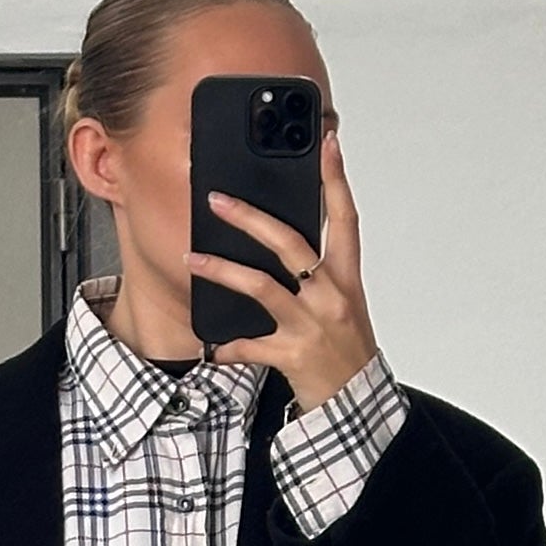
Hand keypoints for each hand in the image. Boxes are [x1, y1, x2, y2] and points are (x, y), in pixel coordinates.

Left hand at [188, 126, 377, 412]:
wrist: (353, 402)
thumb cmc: (345, 349)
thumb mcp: (341, 303)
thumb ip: (317, 270)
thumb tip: (278, 236)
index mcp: (346, 278)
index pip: (345, 218)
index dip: (336, 179)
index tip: (327, 143)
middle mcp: (330, 296)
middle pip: (289, 244)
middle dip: (250, 218)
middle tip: (218, 200)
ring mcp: (310, 325)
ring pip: (261, 286)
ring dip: (221, 270)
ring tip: (192, 257)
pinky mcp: (292, 355)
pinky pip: (250, 345)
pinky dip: (228, 346)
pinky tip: (211, 344)